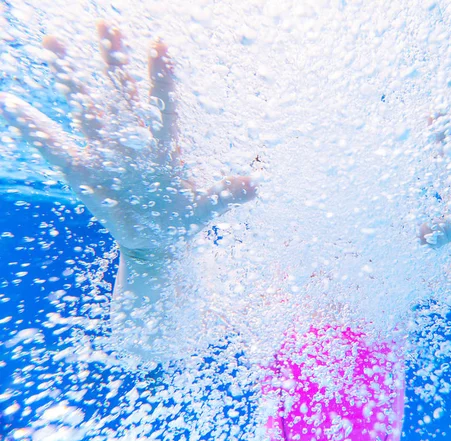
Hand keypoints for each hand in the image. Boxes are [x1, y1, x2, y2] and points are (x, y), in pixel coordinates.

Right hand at [0, 21, 256, 261]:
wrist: (157, 237)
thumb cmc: (183, 216)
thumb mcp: (206, 208)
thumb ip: (226, 194)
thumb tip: (257, 183)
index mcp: (165, 144)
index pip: (165, 104)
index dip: (163, 77)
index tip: (162, 43)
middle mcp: (134, 139)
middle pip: (123, 94)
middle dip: (115, 62)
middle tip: (107, 25)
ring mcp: (106, 150)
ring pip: (88, 107)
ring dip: (72, 77)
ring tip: (53, 41)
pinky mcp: (82, 170)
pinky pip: (56, 147)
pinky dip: (36, 129)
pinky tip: (13, 105)